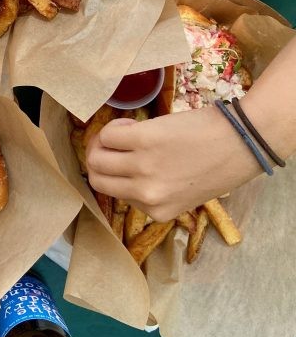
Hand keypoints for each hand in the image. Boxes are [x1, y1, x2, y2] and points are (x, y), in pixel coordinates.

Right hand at [85, 108, 261, 220]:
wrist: (242, 142)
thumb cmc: (220, 165)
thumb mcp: (185, 194)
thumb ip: (155, 191)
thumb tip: (125, 171)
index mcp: (157, 212)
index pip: (117, 196)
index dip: (120, 175)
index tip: (131, 162)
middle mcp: (146, 194)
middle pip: (97, 179)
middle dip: (99, 161)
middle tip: (112, 147)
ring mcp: (142, 167)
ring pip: (95, 158)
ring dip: (103, 143)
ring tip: (123, 134)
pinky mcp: (143, 139)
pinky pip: (108, 134)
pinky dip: (115, 127)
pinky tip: (131, 124)